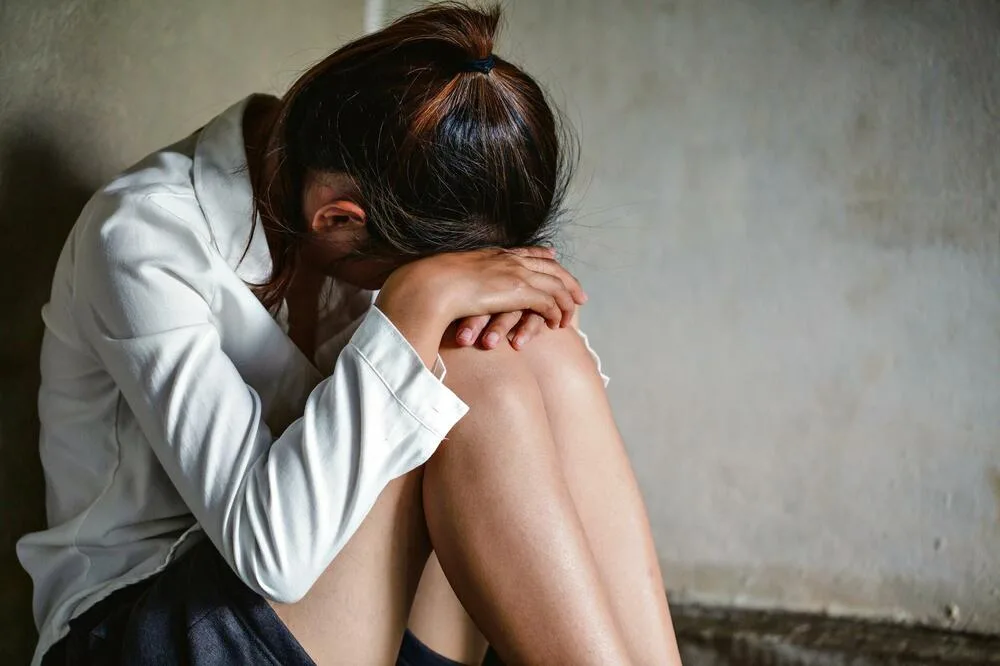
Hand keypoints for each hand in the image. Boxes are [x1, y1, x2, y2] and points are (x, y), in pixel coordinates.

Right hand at [375, 247, 586, 366]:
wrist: (431, 285)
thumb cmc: (433, 284)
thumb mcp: (451, 275)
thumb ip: (462, 276)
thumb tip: (453, 284)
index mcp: (494, 254)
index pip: (527, 251)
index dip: (543, 255)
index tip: (554, 257)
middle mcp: (509, 260)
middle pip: (550, 267)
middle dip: (568, 281)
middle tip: (580, 295)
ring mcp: (516, 273)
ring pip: (555, 285)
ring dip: (565, 303)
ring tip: (569, 319)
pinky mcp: (519, 290)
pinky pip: (548, 301)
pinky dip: (555, 313)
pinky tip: (555, 324)